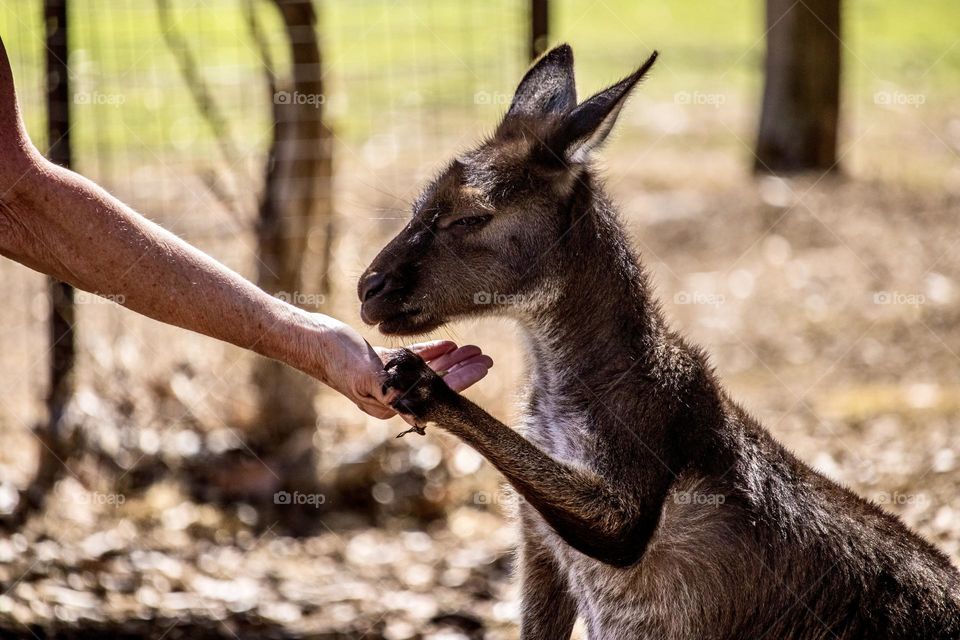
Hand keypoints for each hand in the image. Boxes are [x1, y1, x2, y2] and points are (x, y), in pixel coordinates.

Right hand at [308, 315, 491, 418]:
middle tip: (487, 358)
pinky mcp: (380, 365)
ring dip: (450, 360)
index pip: (433, 393)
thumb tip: (418, 420)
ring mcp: (386, 380)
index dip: (460, 380)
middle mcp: (390, 395)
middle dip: (461, 371)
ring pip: (426, 370)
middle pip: (435, 384)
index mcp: (389, 404)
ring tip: (474, 349)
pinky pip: (411, 360)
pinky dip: (430, 352)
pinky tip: (447, 344)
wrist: (310, 341)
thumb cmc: (337, 358)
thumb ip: (391, 395)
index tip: (482, 368)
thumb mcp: (366, 376)